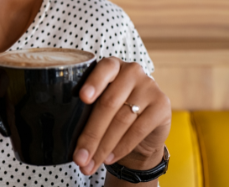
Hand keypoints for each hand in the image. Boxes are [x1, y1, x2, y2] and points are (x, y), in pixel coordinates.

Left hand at [72, 57, 171, 176]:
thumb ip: (86, 109)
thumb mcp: (99, 104)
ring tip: (90, 163)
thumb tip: (65, 137)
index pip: (103, 69)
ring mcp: (149, 86)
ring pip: (122, 120)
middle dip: (91, 135)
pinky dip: (121, 147)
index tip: (83, 97)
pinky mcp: (162, 105)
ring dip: (104, 146)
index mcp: (111, 65)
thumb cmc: (112, 113)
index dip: (93, 83)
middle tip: (78, 157)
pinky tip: (109, 158)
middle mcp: (132, 71)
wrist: (144, 128)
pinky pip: (139, 129)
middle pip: (108, 104)